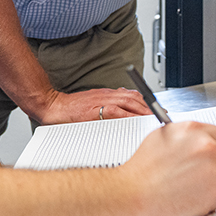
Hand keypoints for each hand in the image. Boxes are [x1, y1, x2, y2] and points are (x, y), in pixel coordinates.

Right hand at [35, 87, 151, 124]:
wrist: (53, 106)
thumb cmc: (71, 108)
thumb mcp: (93, 103)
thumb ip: (108, 105)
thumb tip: (123, 112)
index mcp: (108, 94)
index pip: (133, 95)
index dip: (147, 102)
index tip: (157, 110)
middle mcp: (108, 95)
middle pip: (135, 97)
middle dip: (150, 106)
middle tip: (161, 115)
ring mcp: (102, 101)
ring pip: (129, 102)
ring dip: (143, 110)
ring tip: (153, 118)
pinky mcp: (96, 109)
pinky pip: (116, 111)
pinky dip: (128, 115)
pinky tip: (136, 120)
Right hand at [121, 122, 215, 215]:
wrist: (134, 193)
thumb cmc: (143, 169)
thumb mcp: (163, 136)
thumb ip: (187, 136)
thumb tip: (198, 138)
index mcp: (194, 130)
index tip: (211, 156)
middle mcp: (208, 147)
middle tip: (199, 174)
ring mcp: (214, 170)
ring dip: (212, 183)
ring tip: (187, 185)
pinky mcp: (214, 192)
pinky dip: (207, 198)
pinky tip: (188, 196)